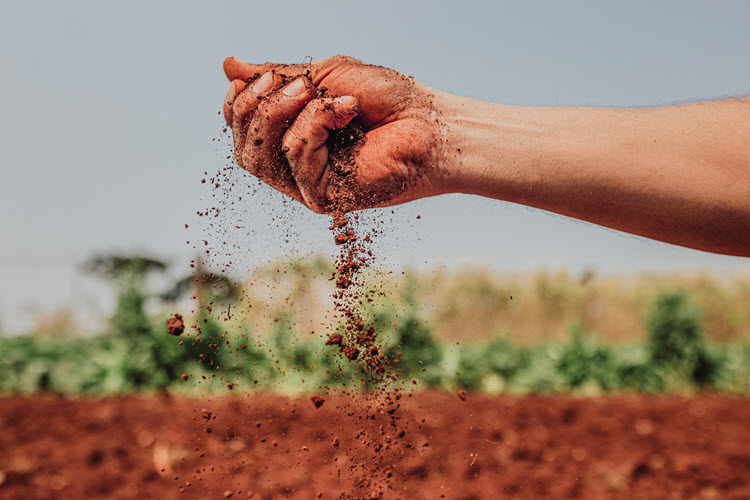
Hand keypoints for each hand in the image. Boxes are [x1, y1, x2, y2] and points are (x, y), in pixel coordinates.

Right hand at [222, 55, 446, 212]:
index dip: (237, 103)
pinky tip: (348, 109)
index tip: (255, 77)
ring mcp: (309, 185)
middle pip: (243, 148)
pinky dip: (316, 121)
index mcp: (294, 140)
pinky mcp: (325, 197)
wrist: (432, 123)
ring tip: (313, 91)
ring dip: (279, 111)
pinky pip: (296, 155)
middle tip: (294, 83)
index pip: (242, 131)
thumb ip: (279, 77)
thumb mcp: (325, 77)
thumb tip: (228, 64)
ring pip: (260, 156)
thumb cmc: (389, 100)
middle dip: (256, 106)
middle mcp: (297, 168)